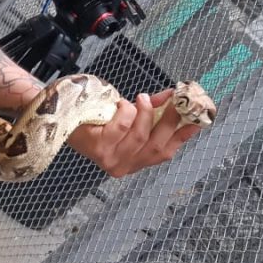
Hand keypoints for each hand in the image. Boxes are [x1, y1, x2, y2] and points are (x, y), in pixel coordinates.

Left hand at [67, 88, 202, 177]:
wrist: (63, 119)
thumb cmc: (96, 122)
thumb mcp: (128, 118)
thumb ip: (151, 111)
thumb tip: (173, 97)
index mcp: (136, 161)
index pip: (166, 152)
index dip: (184, 135)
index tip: (199, 118)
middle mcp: (125, 166)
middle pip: (157, 145)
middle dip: (169, 119)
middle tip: (175, 99)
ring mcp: (111, 160)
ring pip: (141, 136)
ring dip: (145, 112)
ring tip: (141, 98)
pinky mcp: (99, 148)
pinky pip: (123, 126)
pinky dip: (127, 111)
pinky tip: (121, 104)